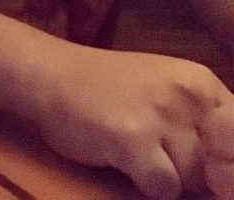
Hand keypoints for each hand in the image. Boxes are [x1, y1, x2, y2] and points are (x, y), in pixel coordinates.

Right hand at [25, 43, 232, 198]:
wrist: (45, 73)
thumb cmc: (103, 88)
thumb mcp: (162, 92)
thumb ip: (199, 124)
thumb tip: (228, 179)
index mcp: (200, 82)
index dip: (226, 166)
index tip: (208, 171)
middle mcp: (187, 94)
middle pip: (221, 169)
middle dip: (193, 174)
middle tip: (156, 153)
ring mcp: (160, 113)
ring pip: (193, 181)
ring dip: (167, 179)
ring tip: (135, 153)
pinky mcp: (133, 136)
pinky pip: (163, 189)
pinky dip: (144, 185)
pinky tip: (121, 159)